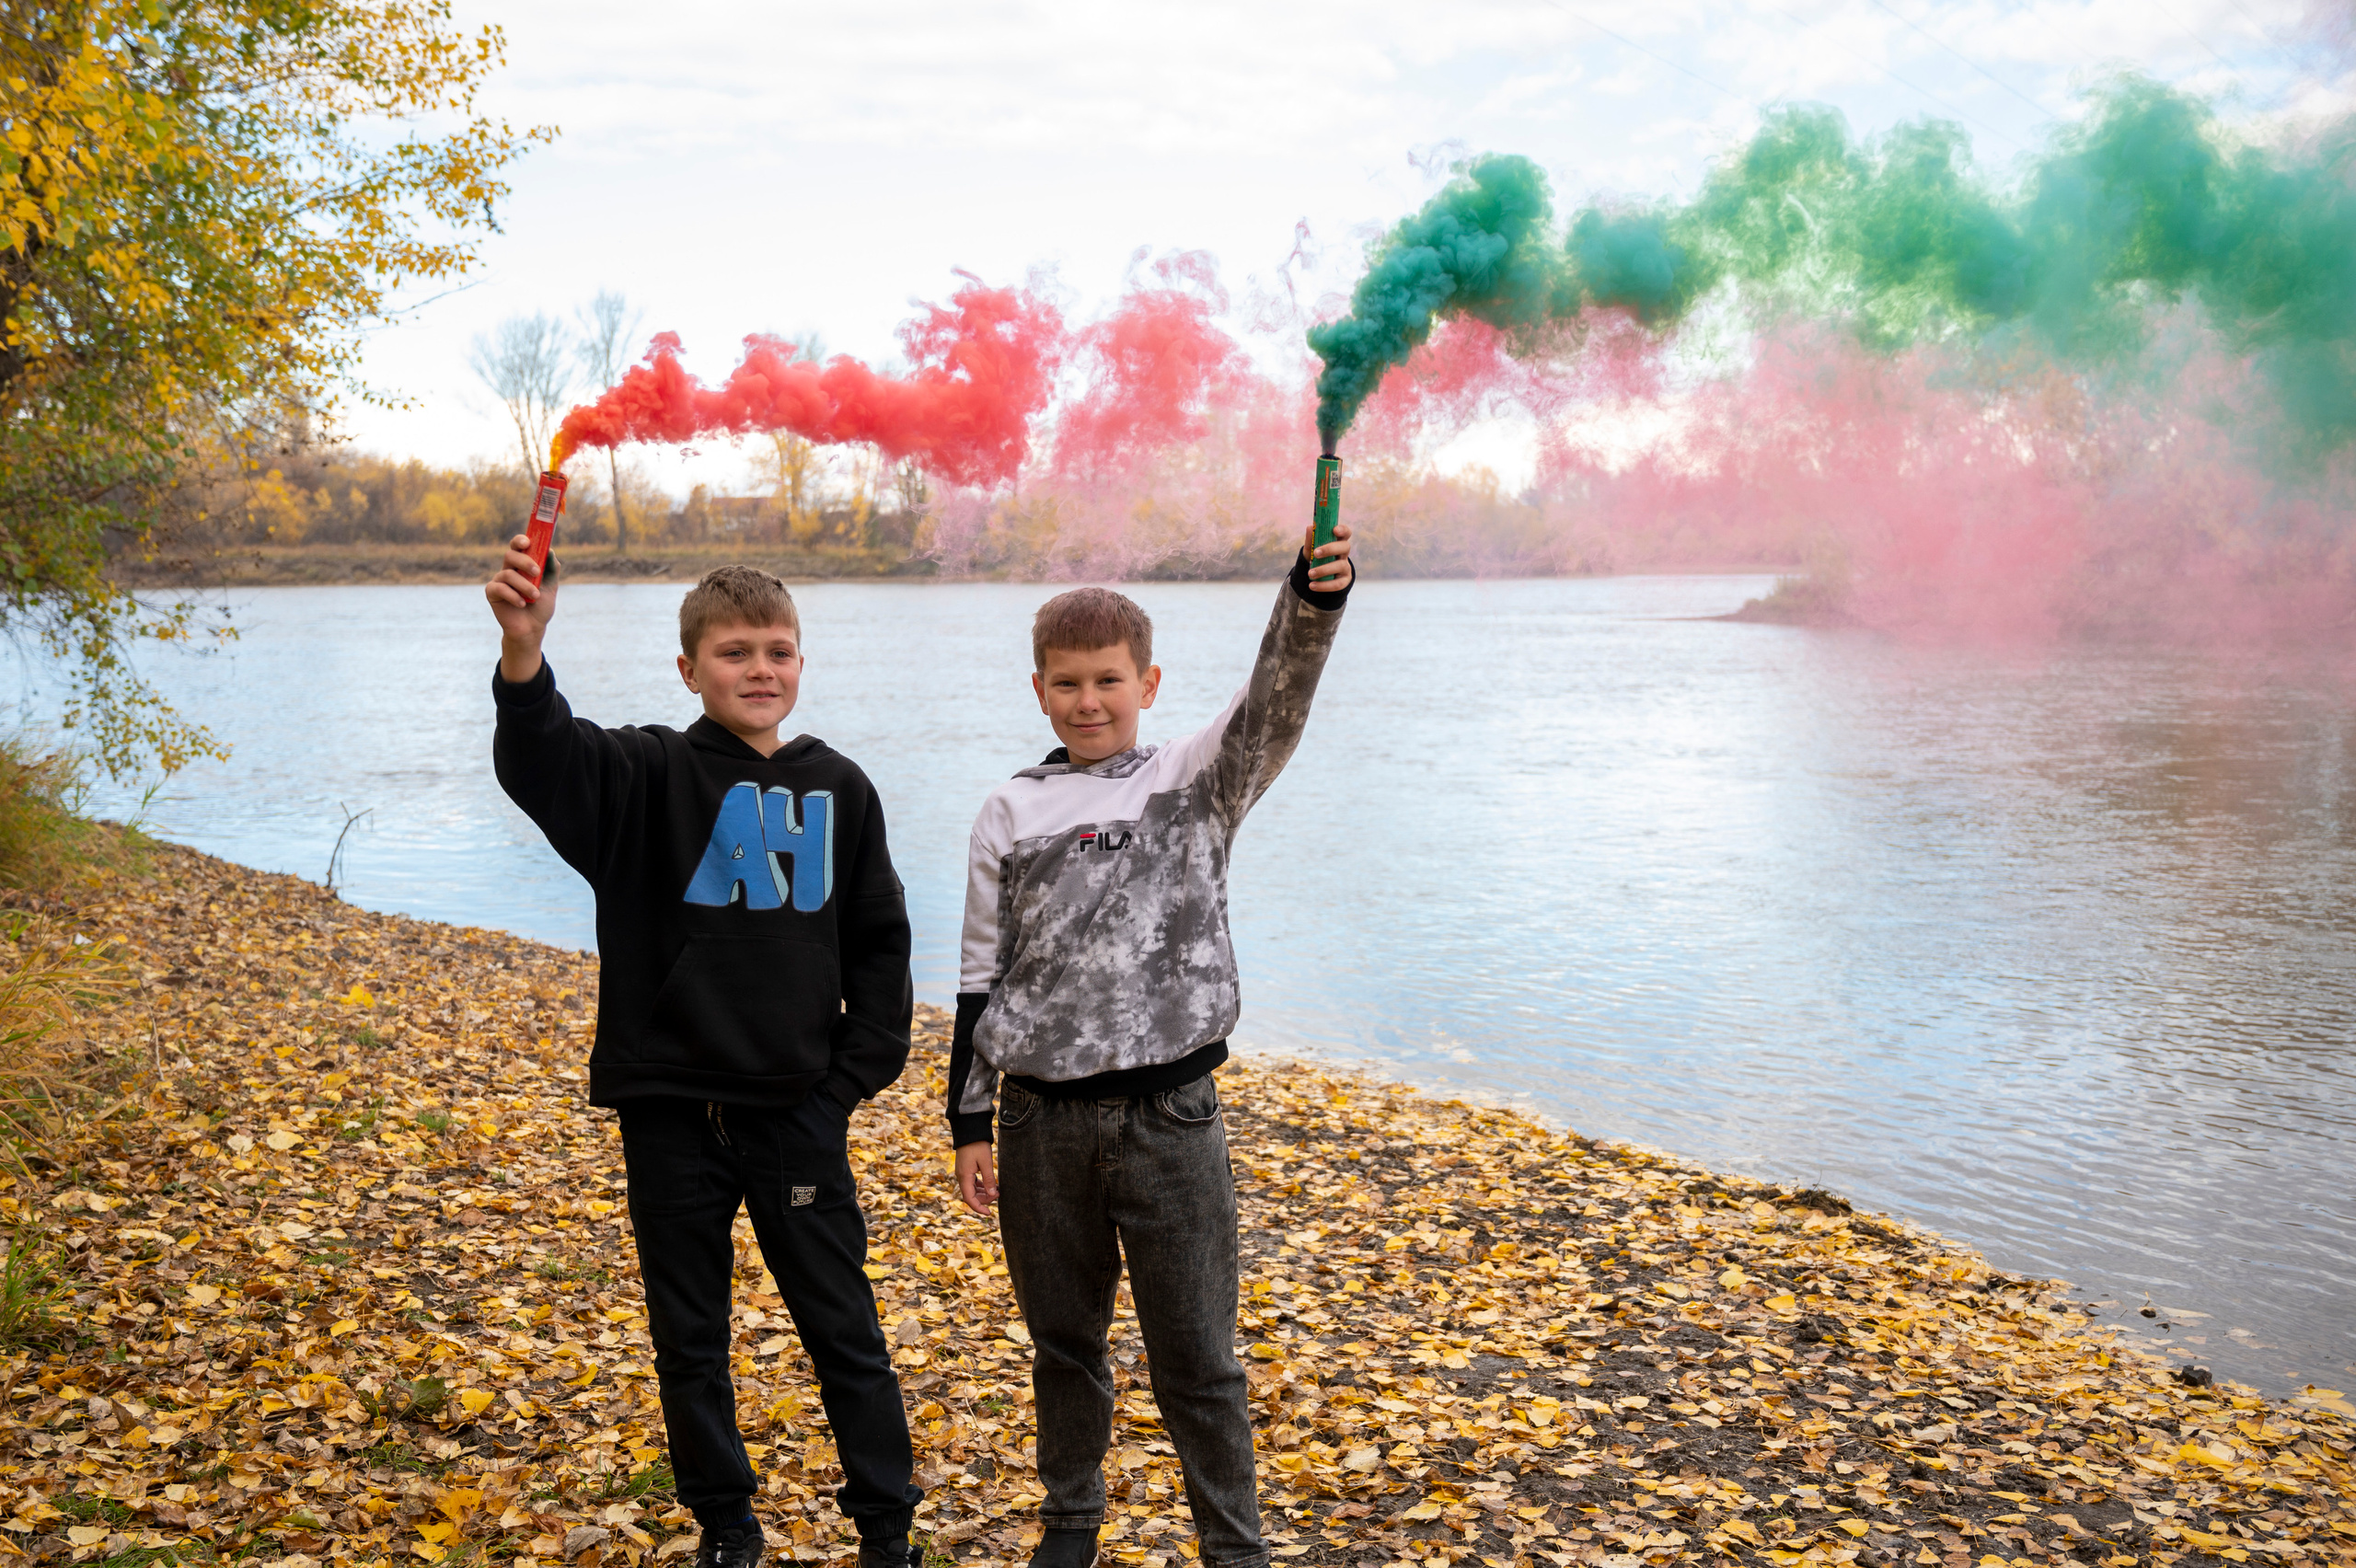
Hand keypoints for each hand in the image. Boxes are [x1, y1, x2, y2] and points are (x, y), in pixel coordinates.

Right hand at [486, 533, 557, 680]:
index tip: (528, 542)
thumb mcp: (551, 586)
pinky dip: (513, 595)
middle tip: (537, 572)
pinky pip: (499, 588)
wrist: (532, 628)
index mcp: (522, 564)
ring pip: (508, 574)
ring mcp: (499, 580)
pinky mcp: (492, 593)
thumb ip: (551, 568)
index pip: (518, 546)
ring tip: (535, 597)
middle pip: (510, 555)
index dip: (520, 540)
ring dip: (524, 585)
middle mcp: (509, 569)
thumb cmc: (541, 606)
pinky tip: (522, 604)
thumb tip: (550, 550)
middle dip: (524, 561)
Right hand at [954, 1142, 997, 1216]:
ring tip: (997, 1190)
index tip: (989, 1213)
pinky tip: (991, 1184)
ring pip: (973, 1189)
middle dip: (984, 1198)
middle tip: (998, 1194)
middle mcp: (962, 1177)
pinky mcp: (967, 1169)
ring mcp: (964, 1173)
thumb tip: (993, 1195)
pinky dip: (982, 1186)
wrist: (970, 1130)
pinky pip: (973, 1182)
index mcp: (964, 1177)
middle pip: (971, 1195)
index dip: (979, 1208)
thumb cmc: (978, 1145)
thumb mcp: (986, 1162)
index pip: (969, 1198)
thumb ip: (989, 1179)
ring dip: (984, 1192)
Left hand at [1303, 518, 1354, 591]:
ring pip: (1340, 566)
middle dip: (1331, 549)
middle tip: (1316, 553)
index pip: (1346, 532)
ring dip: (1324, 570)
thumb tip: (1310, 527)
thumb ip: (1310, 540)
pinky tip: (1312, 585)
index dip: (1342, 530)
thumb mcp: (1311, 549)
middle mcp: (1344, 553)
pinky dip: (1324, 585)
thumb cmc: (1316, 558)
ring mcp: (1345, 567)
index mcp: (1338, 542)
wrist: (1317, 577)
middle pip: (1345, 547)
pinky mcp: (1344, 580)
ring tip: (1310, 573)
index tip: (1334, 530)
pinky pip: (1337, 584)